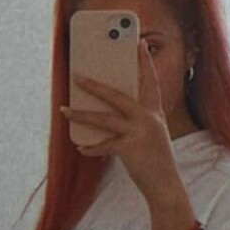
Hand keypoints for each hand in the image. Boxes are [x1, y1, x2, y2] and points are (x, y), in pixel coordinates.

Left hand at [60, 40, 179, 204]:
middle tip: (77, 76)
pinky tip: (81, 148)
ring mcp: (140, 132)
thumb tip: (103, 111)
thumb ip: (133, 122)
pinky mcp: (131, 148)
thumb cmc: (154, 160)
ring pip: (104, 118)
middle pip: (117, 96)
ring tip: (64, 109)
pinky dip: (91, 147)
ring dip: (81, 114)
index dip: (145, 62)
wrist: (166, 186)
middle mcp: (149, 119)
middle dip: (95, 85)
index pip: (150, 82)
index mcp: (154, 113)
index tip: (139, 43)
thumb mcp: (149, 136)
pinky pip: (104, 145)